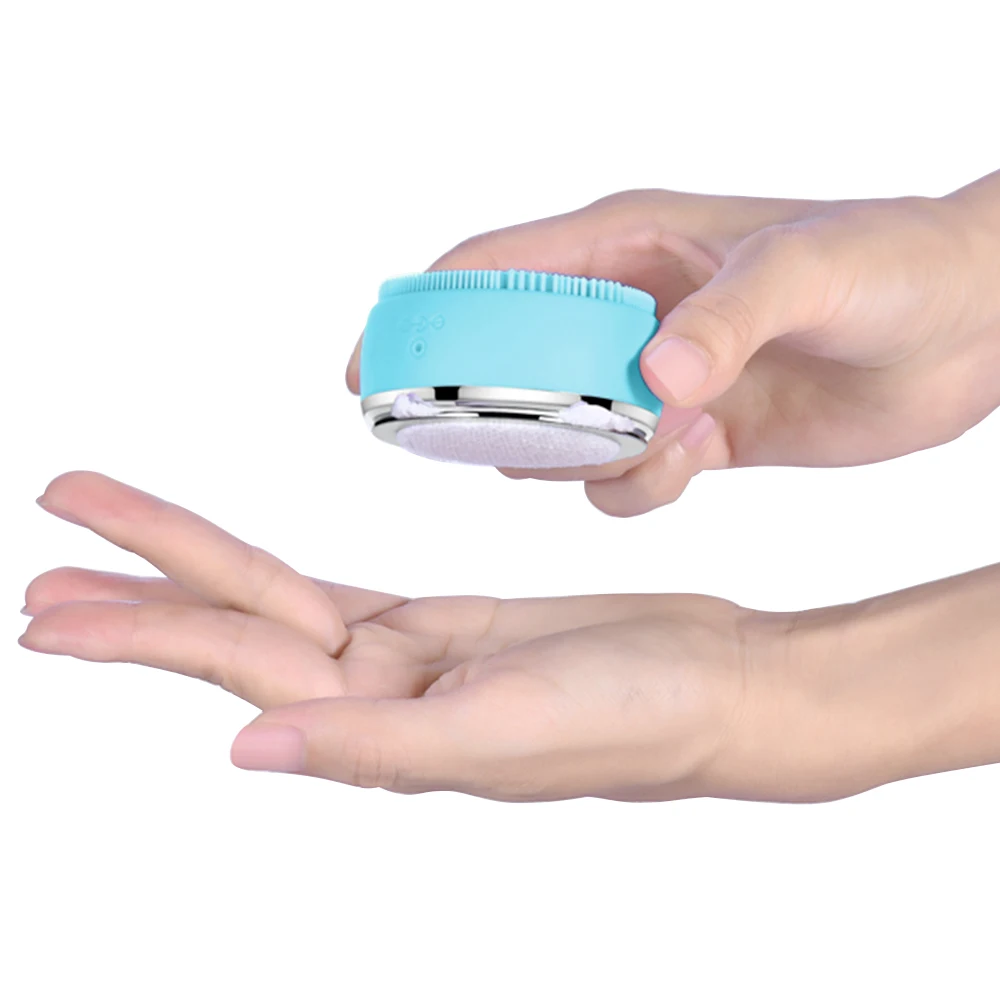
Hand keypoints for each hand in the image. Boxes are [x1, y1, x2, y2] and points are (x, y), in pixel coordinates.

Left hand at [18, 471, 755, 800]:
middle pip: (235, 624)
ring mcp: (406, 657)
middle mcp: (377, 693)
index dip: (140, 631)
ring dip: (194, 570)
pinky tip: (236, 571)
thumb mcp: (503, 732)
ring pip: (277, 599)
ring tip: (113, 538)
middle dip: (140, 585)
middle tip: (45, 547)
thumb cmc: (635, 718)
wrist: (712, 682)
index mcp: (380, 725)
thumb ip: (375, 746)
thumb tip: (246, 748)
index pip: (235, 665)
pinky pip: (336, 591)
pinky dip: (280, 578)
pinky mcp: (442, 624)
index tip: (48, 612)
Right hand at [348, 174, 999, 515]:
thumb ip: (726, 321)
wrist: (971, 325)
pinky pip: (627, 478)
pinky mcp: (693, 436)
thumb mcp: (809, 270)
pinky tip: (694, 464)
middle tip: (481, 451)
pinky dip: (640, 489)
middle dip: (487, 415)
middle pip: (508, 366)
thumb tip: (652, 382)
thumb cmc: (894, 262)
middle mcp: (627, 313)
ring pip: (562, 436)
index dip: (418, 316)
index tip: (366, 371)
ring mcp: (655, 380)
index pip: (490, 272)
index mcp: (629, 245)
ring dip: (583, 461)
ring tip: (665, 446)